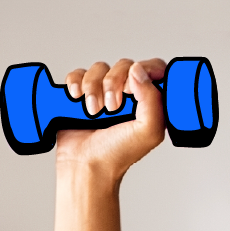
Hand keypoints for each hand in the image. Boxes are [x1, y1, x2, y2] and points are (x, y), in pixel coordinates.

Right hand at [51, 58, 169, 183]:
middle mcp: (127, 94)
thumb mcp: (149, 131)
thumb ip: (152, 99)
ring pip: (100, 68)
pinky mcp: (81, 94)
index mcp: (148, 101)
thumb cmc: (118, 154)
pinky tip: (77, 99)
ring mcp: (103, 93)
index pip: (153, 69)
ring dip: (94, 87)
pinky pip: (78, 74)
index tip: (133, 87)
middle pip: (125, 65)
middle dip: (115, 83)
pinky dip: (76, 83)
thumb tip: (137, 70)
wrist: (86, 165)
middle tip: (112, 107)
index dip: (145, 70)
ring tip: (93, 111)